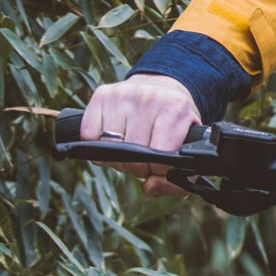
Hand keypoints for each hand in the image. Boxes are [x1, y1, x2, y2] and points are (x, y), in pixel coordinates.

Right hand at [80, 72, 201, 199]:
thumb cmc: (174, 124)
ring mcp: (124, 93)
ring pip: (108, 147)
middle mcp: (149, 97)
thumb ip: (177, 181)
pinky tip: (112, 139)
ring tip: (129, 148)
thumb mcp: (187, 148)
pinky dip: (96, 144)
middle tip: (144, 158)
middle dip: (138, 166)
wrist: (162, 88)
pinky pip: (89, 135)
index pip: (160, 156)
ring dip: (116, 157)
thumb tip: (149, 186)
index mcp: (175, 108)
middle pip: (132, 156)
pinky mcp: (102, 94)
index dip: (158, 170)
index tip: (159, 165)